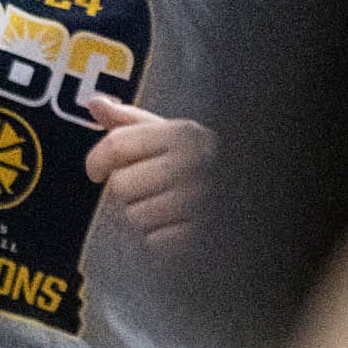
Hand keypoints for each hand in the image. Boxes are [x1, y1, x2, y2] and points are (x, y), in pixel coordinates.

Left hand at [86, 95, 214, 249]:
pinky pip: (155, 243)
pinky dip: (158, 241)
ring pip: (133, 217)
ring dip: (140, 219)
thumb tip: (96, 105)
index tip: (96, 170)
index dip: (97, 160)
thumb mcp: (174, 136)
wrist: (252, 199)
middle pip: (120, 185)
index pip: (117, 145)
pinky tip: (173, 229)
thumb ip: (132, 123)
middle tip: (145, 193)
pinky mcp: (205, 235)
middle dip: (124, 194)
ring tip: (161, 212)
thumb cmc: (203, 167)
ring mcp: (203, 201)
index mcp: (185, 134)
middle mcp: (196, 163)